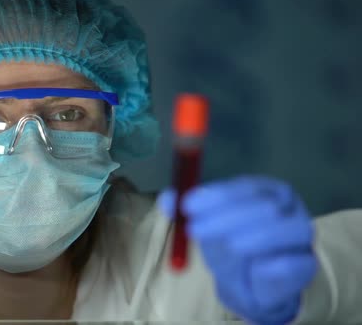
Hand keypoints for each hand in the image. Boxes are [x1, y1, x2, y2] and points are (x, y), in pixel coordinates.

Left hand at [158, 175, 317, 324]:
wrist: (256, 285)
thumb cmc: (233, 246)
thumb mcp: (207, 225)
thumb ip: (188, 211)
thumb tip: (167, 199)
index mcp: (264, 190)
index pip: (242, 187)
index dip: (215, 195)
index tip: (188, 205)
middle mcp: (287, 207)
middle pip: (262, 206)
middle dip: (226, 217)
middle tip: (196, 230)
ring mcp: (300, 234)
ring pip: (283, 230)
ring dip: (252, 237)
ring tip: (229, 246)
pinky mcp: (306, 264)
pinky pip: (294, 262)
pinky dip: (273, 265)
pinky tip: (256, 267)